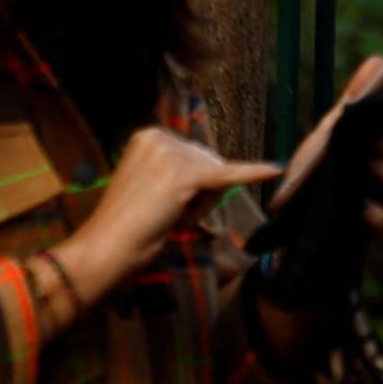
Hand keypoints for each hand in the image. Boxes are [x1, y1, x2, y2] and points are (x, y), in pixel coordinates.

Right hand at [57, 127, 279, 311]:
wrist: (106, 248)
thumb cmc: (126, 225)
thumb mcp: (149, 185)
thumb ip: (176, 171)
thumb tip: (216, 170)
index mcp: (148, 135)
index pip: (193, 155)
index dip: (187, 185)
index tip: (159, 203)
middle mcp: (160, 136)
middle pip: (207, 162)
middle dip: (197, 193)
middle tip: (164, 215)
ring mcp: (173, 154)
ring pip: (215, 176)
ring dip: (200, 203)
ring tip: (168, 217)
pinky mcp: (187, 176)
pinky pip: (228, 176)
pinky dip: (253, 173)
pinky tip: (276, 168)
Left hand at [276, 84, 382, 244]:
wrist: (287, 204)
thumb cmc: (315, 163)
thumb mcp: (332, 127)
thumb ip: (356, 97)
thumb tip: (378, 58)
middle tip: (373, 145)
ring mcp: (381, 202)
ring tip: (366, 169)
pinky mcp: (367, 228)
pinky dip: (377, 214)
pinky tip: (360, 206)